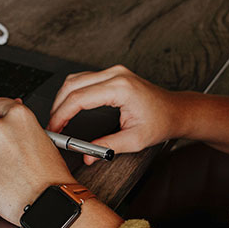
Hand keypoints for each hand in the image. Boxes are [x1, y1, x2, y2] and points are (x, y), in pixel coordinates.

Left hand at [0, 98, 75, 225]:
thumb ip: (23, 125)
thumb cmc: (51, 176)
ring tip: (11, 174)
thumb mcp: (46, 140)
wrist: (46, 203)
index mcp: (18, 117)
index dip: (1, 115)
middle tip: (13, 159)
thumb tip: (12, 110)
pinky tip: (3, 184)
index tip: (2, 122)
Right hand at [48, 65, 178, 164]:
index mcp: (121, 88)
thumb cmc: (161, 122)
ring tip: (58, 119)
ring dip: (63, 98)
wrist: (176, 111)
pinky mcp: (112, 74)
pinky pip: (84, 79)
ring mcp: (114, 72)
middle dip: (57, 107)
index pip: (79, 98)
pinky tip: (69, 107)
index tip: (54, 129)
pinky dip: (72, 93)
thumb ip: (108, 147)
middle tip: (53, 127)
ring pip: (75, 79)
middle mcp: (115, 74)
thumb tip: (87, 156)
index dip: (61, 115)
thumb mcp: (135, 140)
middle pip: (72, 85)